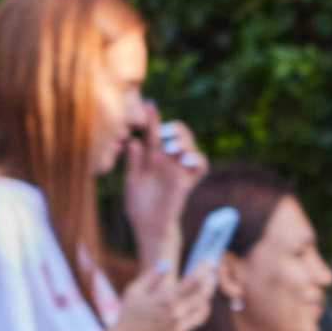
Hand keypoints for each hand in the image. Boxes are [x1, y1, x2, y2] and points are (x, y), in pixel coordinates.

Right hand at [102, 264, 216, 330]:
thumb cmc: (128, 314)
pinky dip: (196, 315)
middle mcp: (176, 314)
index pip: (193, 281)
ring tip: (205, 292)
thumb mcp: (135, 290)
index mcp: (166, 299)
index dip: (204, 269)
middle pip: (203, 296)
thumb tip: (166, 264)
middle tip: (211, 276)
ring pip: (202, 312)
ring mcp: (179, 328)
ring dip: (205, 301)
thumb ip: (152, 276)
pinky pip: (193, 325)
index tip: (210, 261)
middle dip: (209, 284)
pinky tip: (196, 308)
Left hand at [120, 102, 201, 264]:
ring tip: (171, 146)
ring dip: (184, 142)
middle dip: (175, 128)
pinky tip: (185, 160)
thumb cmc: (138, 203)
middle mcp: (168, 159)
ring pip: (190, 147)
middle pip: (178, 134)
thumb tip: (132, 141)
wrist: (148, 225)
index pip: (153, 132)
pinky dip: (197, 160)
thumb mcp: (131, 180)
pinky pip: (200, 167)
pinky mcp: (188, 181)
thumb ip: (133, 162)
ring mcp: (179, 169)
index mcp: (151, 155)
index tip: (149, 104)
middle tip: (164, 130)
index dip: (153, 118)